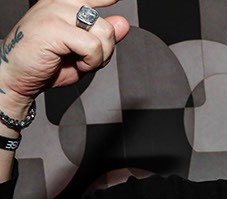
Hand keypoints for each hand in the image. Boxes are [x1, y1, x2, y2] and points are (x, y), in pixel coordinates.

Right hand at [0, 0, 129, 113]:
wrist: (18, 77)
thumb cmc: (47, 64)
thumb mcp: (83, 51)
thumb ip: (103, 36)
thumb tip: (123, 22)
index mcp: (64, 4)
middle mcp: (60, 3)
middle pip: (106, 25)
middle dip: (105, 50)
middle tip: (84, 59)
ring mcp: (55, 12)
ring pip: (104, 33)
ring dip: (98, 57)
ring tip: (78, 60)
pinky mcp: (53, 27)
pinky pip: (92, 45)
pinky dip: (91, 61)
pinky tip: (75, 63)